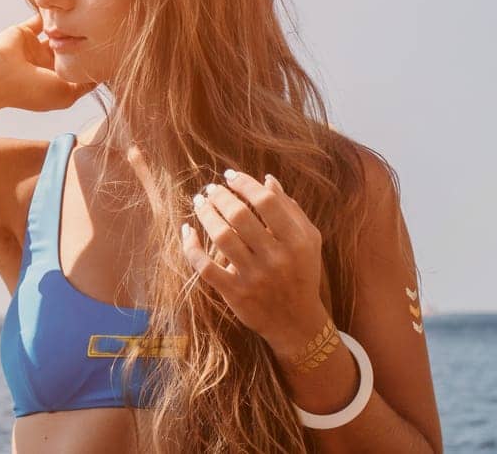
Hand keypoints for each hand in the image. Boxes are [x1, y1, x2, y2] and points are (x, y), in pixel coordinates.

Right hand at [0, 14, 97, 112]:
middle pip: (70, 50)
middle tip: (103, 26)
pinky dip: (50, 12)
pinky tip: (65, 6)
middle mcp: (45, 66)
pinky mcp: (25, 32)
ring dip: (68, 25)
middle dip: (83, 40)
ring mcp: (35, 48)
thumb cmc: (32, 89)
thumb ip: (84, 84)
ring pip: (57, 33)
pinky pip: (41, 19)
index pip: (77, 69)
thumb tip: (102, 75)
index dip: (92, 60)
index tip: (111, 49)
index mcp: (54, 82)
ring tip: (87, 13)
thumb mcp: (66, 94)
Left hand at [180, 168, 329, 355]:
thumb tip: (267, 179)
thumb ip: (290, 209)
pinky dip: (192, 247)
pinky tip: (188, 230)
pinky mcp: (235, 294)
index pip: (266, 202)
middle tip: (211, 188)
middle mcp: (275, 258)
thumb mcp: (308, 240)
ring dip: (206, 214)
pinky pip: (205, 267)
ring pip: (221, 237)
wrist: (297, 322)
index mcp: (296, 241)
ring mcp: (253, 277)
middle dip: (221, 196)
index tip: (230, 175)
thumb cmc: (302, 273)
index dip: (245, 184)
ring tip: (200, 202)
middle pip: (240, 216)